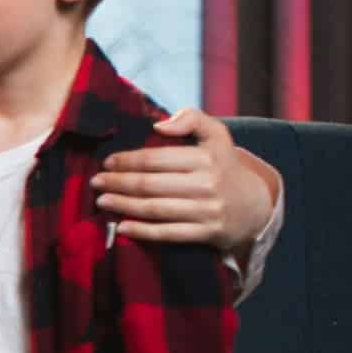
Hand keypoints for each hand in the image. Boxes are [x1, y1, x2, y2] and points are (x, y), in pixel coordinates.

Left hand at [95, 109, 274, 256]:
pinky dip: (142, 231)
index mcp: (207, 158)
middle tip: (95, 182)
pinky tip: (121, 227)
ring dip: (123, 205)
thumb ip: (193, 119)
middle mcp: (208, 184)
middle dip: (118, 182)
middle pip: (151, 184)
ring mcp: (208, 210)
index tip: (107, 162)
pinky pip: (169, 233)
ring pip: (156, 209)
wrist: (255, 206)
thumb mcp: (218, 136)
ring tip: (102, 201)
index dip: (128, 160)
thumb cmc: (224, 167)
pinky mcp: (208, 233)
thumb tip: (158, 126)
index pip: (157, 158)